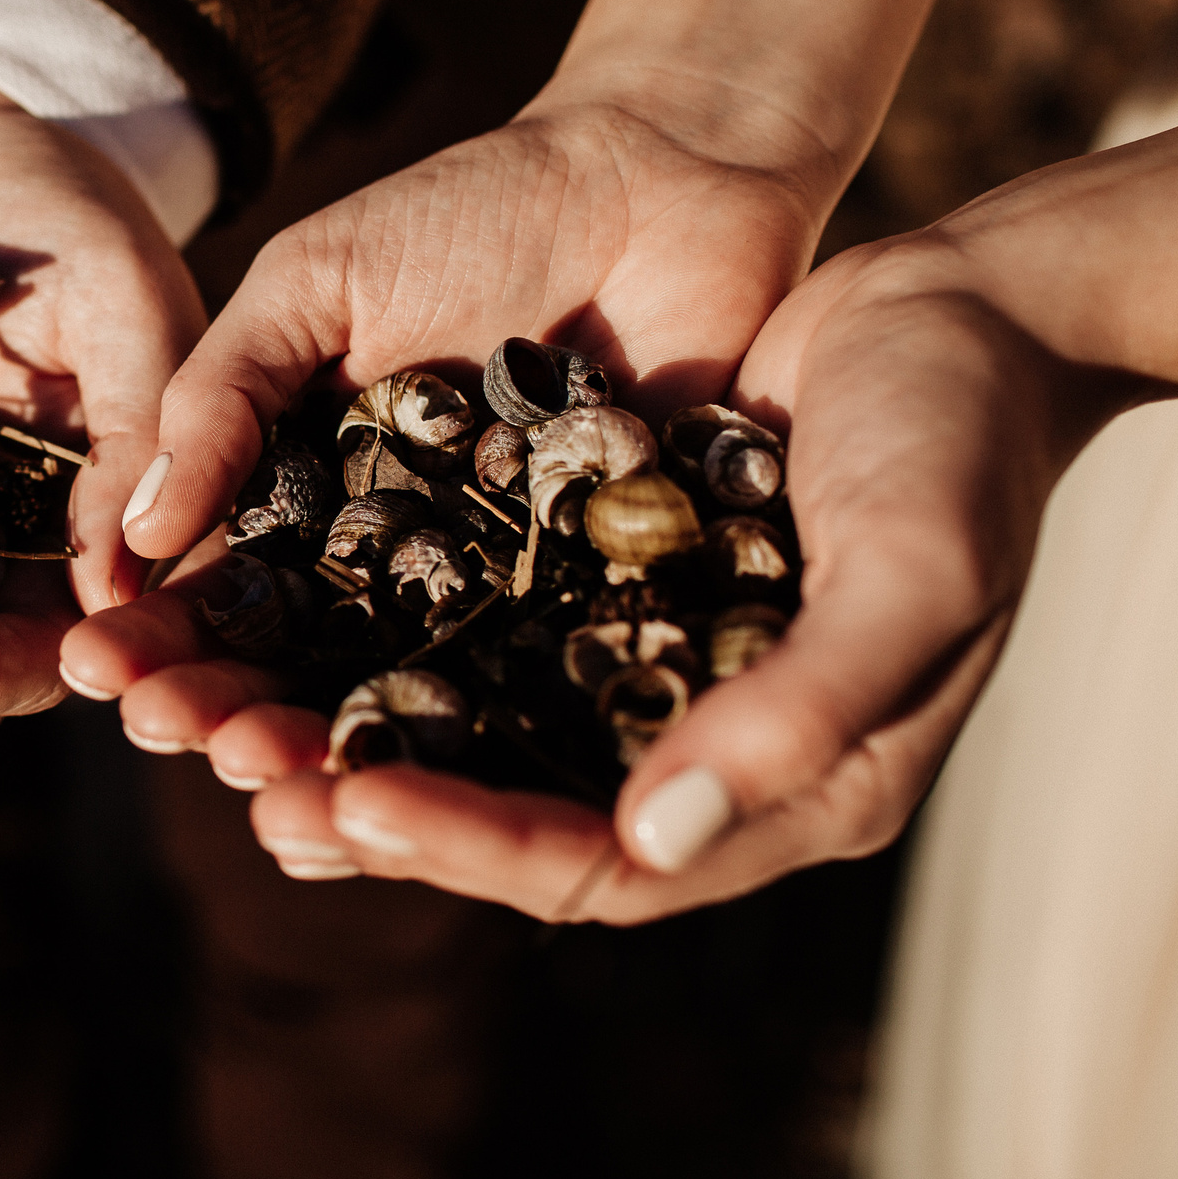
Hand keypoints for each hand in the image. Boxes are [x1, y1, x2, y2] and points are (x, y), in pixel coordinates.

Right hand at [61, 87, 832, 769]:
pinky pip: (538, 691)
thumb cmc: (473, 209)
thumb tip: (129, 540)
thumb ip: (223, 396)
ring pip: (402, 703)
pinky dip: (481, 745)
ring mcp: (499, 596)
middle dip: (225, 710)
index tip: (101, 668)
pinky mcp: (607, 606)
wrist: (668, 173)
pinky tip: (422, 790)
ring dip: (328, 748)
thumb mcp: (316, 282)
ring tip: (269, 778)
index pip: (215, 589)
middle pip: (295, 669)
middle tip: (175, 735)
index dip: (155, 634)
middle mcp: (396, 567)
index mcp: (310, 496)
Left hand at [100, 232, 1141, 917]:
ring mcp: (650, 671)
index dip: (468, 844)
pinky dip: (384, 640)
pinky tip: (283, 622)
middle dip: (366, 802)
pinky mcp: (605, 586)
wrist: (964, 311)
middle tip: (229, 769)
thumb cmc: (963, 441)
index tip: (344, 802)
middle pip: (510, 818)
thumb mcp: (917, 571)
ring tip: (213, 714)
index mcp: (796, 792)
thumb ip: (804, 708)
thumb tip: (658, 831)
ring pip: (474, 735)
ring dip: (346, 729)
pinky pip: (478, 640)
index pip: (601, 867)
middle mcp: (704, 753)